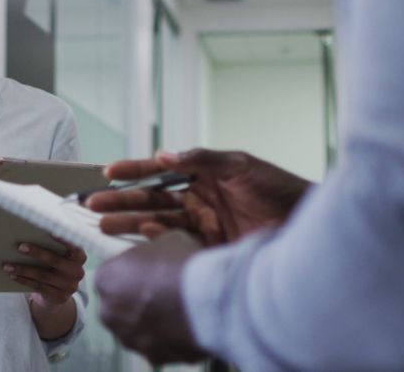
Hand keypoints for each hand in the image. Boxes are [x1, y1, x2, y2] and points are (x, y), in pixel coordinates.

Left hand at [3, 236, 86, 309]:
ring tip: (7, 265)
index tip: (50, 231)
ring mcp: (70, 286)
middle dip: (37, 252)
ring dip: (23, 269)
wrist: (58, 293)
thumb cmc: (54, 266)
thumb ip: (52, 247)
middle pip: (56, 261)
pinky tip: (12, 275)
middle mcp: (78, 272)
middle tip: (20, 246)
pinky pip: (38, 287)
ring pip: (43, 276)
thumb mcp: (59, 256)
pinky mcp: (59, 297)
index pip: (75, 247)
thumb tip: (29, 235)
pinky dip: (23, 280)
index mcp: (80, 257)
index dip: (65, 240)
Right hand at [90, 148, 310, 243]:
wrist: (310, 226)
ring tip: (104, 226)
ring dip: (131, 223)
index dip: (133, 171)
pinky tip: (143, 235)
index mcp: (204, 174)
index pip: (161, 171)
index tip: (107, 172)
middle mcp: (200, 199)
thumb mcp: (242, 165)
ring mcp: (204, 225)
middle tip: (93, 207)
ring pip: (158, 222)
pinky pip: (176, 244)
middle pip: (152, 199)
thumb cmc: (281, 189)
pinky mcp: (210, 249)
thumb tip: (165, 154)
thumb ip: (203, 159)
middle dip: (121, 202)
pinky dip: (158, 240)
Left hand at [96, 230, 206, 364]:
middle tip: (164, 291)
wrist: (206, 299)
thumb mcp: (168, 240)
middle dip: (138, 300)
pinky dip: (169, 339)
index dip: (133, 271)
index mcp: (106, 278)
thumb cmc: (181, 263)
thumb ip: (155, 249)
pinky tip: (187, 325)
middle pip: (120, 305)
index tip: (150, 271)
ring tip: (180, 309)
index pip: (112, 274)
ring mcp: (129, 338)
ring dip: (152, 321)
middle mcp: (109, 312)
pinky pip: (158, 345)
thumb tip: (160, 253)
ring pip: (137, 329)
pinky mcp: (151, 357)